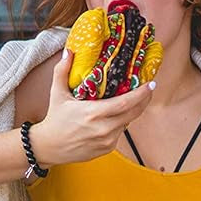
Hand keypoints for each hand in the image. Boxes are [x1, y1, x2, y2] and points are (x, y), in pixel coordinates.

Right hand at [32, 50, 156, 165]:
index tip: (151, 84)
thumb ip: (62, 71)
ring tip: (131, 101)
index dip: (141, 94)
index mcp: (93, 113)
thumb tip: (69, 52)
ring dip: (131, 112)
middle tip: (148, 89)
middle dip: (143, 101)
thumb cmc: (55, 119)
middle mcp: (103, 128)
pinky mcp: (107, 149)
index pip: (125, 103)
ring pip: (126, 123)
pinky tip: (116, 116)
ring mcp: (106, 141)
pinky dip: (120, 124)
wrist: (49, 147)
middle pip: (133, 113)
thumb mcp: (57, 93)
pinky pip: (119, 133)